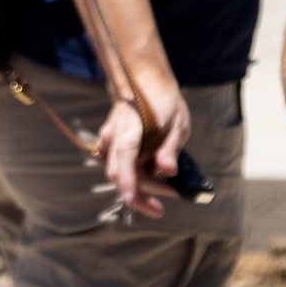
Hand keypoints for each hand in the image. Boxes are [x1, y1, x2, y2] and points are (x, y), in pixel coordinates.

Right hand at [96, 82, 190, 219]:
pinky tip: (152, 176)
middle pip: (119, 173)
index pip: (125, 156)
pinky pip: (118, 167)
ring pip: (118, 173)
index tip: (131, 199)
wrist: (145, 84)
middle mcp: (113, 136)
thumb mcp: (178, 123)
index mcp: (131, 127)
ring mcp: (108, 141)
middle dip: (141, 193)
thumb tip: (169, 171)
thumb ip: (170, 147)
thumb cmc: (165, 103)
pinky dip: (133, 177)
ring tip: (165, 187)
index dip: (127, 180)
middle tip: (165, 202)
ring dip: (139, 186)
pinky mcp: (109, 147)